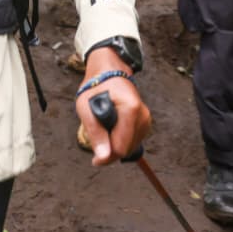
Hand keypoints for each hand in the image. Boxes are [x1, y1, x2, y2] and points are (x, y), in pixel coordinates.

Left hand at [75, 47, 151, 165]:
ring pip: (129, 148)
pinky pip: (132, 142)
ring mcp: (146, 119)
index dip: (106, 157)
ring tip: (104, 126)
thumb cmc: (96, 87)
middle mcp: (143, 115)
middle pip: (127, 149)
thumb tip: (103, 157)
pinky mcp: (145, 123)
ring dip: (115, 144)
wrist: (109, 72)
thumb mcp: (86, 108)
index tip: (94, 159)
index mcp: (130, 109)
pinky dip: (120, 140)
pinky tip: (112, 127)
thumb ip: (95, 133)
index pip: (121, 147)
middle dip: (110, 149)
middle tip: (96, 136)